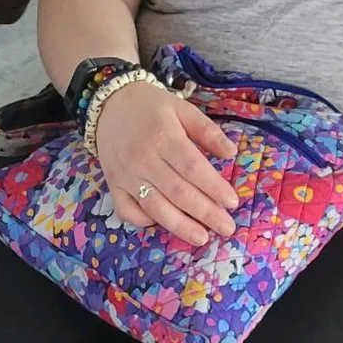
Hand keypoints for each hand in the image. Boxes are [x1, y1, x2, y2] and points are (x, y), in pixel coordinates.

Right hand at [91, 80, 239, 245]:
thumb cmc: (152, 108)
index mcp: (163, 136)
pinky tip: (164, 225)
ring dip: (180, 226)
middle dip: (205, 213)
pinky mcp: (113, 185)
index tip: (232, 202)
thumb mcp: (183, 109)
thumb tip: (231, 153)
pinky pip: (126, 210)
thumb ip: (207, 131)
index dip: (213, 187)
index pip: (192, 167)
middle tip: (227, 227)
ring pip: (155, 206)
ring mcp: (126, 175)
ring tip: (202, 237)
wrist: (109, 105)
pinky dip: (144, 222)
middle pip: (177, 192)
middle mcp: (143, 159)